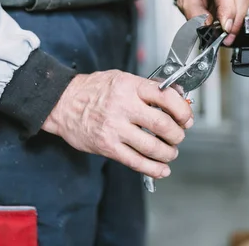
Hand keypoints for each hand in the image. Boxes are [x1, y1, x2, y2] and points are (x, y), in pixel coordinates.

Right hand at [42, 71, 193, 178]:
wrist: (62, 103)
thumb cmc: (93, 89)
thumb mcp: (122, 78)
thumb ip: (147, 87)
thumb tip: (176, 95)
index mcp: (129, 86)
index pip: (165, 97)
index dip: (182, 110)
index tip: (186, 117)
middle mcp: (122, 107)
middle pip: (162, 124)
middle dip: (177, 134)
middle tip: (179, 135)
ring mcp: (114, 128)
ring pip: (151, 146)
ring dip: (168, 152)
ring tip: (170, 151)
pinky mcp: (107, 146)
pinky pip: (135, 162)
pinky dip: (153, 168)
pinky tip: (161, 169)